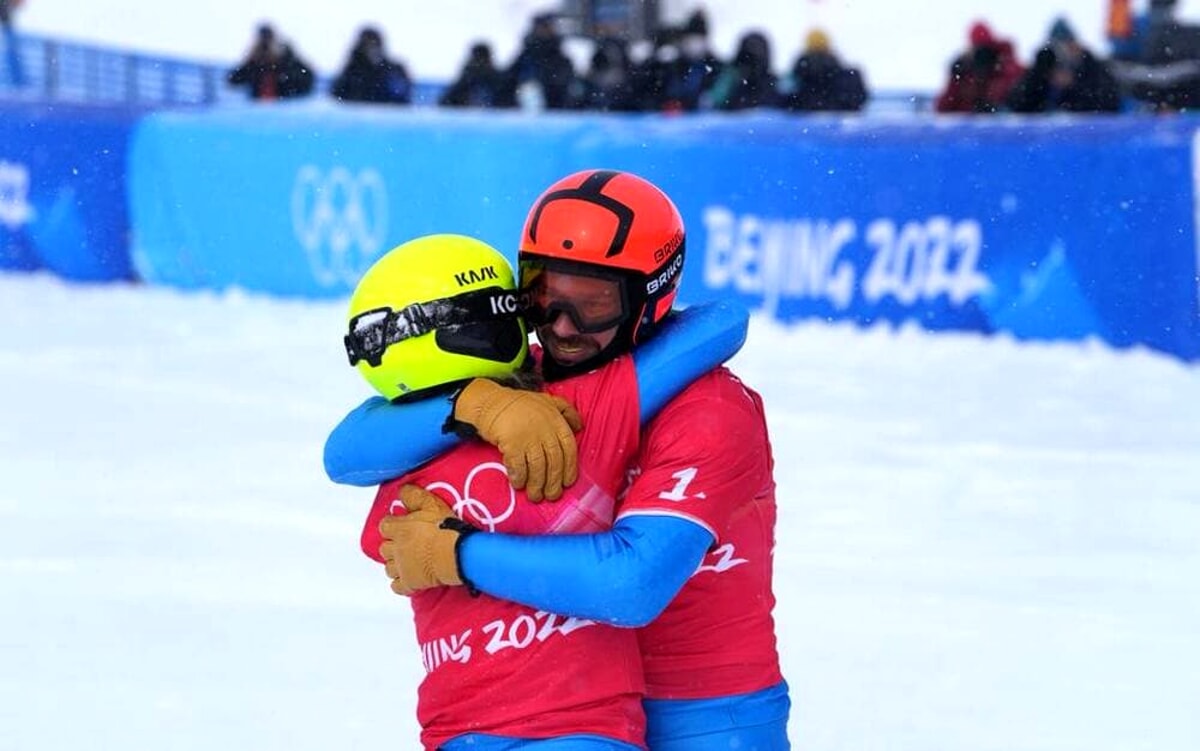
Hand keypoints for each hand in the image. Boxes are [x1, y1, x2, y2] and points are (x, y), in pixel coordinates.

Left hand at [378, 484, 468, 594]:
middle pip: (384, 549)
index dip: (392, 525)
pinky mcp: (409, 584)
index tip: (400, 525)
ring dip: (395, 564)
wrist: (455, 553)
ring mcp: (401, 568)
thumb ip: (414, 496)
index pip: (384, 526)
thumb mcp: (431, 504)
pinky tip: (409, 579)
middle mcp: (395, 549)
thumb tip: (401, 489)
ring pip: (388, 568)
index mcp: (398, 529)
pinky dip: (400, 583)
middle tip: (405, 544)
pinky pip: (397, 586)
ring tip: (407, 561)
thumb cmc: (444, 527)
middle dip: (392, 546)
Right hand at [452, 378, 581, 501]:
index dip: (570, 468)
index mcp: (556, 422)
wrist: (491, 402)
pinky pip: (519, 466)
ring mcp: (529, 437)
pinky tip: (518, 485)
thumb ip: (566, 411)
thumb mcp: (548, 401)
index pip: (569, 449)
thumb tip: (580, 427)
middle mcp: (545, 430)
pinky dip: (519, 478)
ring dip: (537, 485)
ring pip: (538, 467)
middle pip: (554, 462)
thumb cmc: (520, 403)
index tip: (568, 483)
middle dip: (553, 483)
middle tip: (551, 496)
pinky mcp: (512, 444)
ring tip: (535, 496)